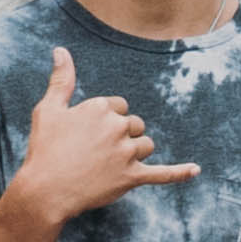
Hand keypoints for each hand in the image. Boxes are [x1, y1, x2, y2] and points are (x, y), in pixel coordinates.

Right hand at [5, 50, 198, 224]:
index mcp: (100, 107)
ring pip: (146, 145)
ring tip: (109, 165)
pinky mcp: (132, 177)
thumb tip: (61, 50)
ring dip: (135, 153)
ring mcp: (127, 153)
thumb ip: (62, 79)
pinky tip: (196, 170)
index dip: (106, 120)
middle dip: (122, 136)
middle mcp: (117, 126)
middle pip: (135, 125)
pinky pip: (163, 174)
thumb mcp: (49, 109)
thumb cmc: (45, 149)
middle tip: (96, 152)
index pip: (119, 107)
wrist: (46, 191)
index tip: (88, 135)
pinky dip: (180, 172)